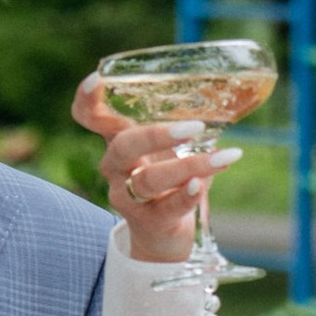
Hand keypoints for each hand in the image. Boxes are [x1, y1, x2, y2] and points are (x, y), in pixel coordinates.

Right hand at [70, 72, 238, 265]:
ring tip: (224, 157)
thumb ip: (186, 129)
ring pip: (149, 180)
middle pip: (124, 146)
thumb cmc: (167, 181)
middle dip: (157, 135)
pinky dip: (186, 195)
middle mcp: (115, 167)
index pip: (90, 117)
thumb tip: (228, 102)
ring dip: (189, 167)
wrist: (162, 236)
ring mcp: (126, 197)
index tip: (98, 79)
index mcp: (118, 141)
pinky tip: (201, 185)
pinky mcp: (147, 222)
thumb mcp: (169, 151)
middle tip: (195, 127)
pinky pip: (167, 207)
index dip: (87, 99)